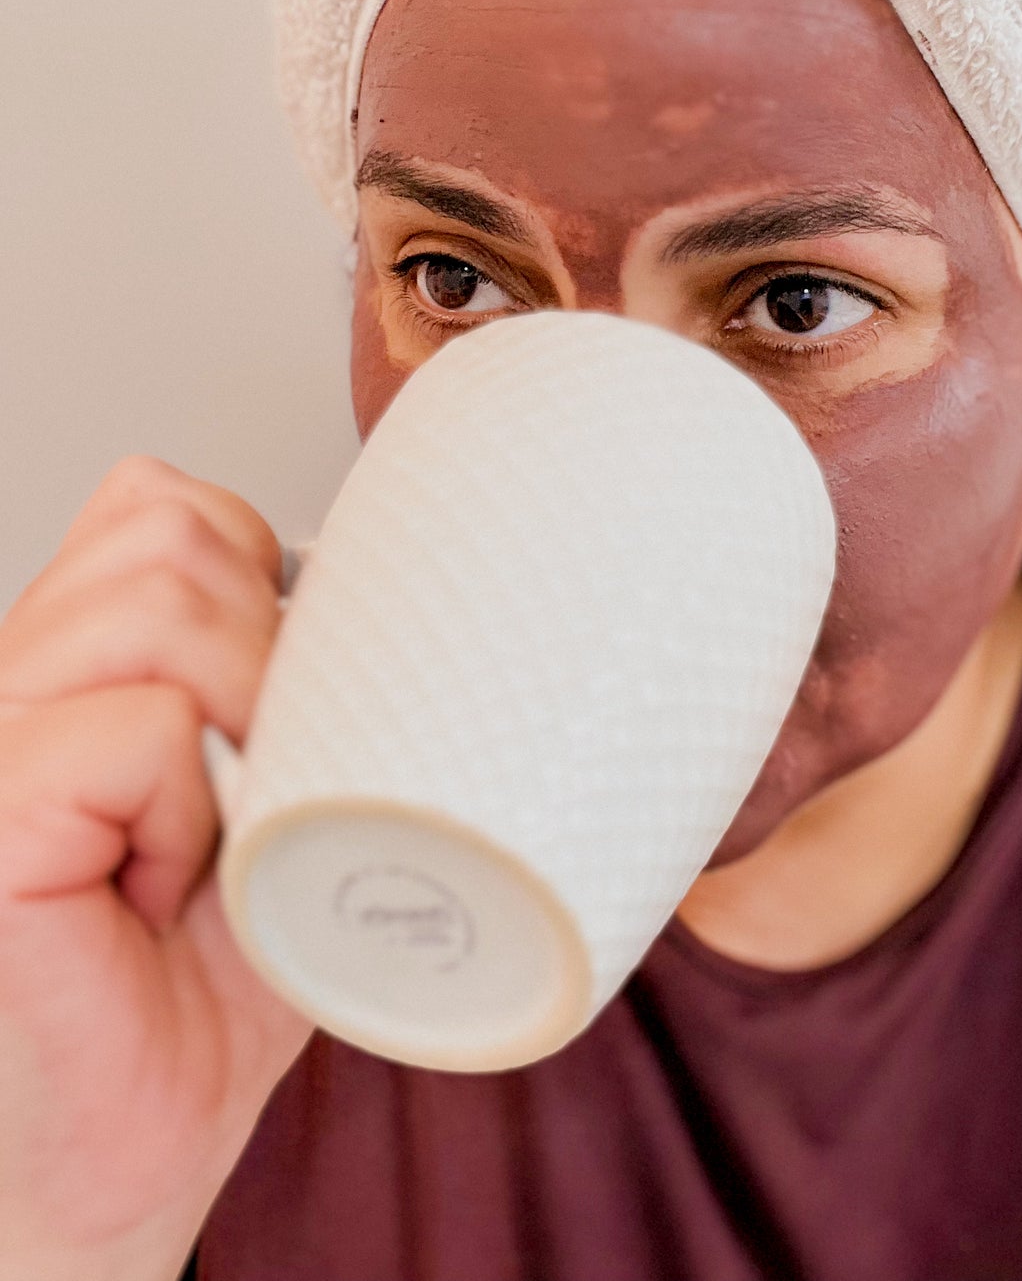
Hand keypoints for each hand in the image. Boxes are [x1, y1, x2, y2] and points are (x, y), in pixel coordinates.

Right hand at [0, 458, 310, 1278]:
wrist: (128, 1154)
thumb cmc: (203, 980)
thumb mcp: (273, 784)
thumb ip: (280, 664)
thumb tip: (353, 571)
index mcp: (69, 656)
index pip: (160, 501)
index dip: (254, 582)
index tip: (269, 714)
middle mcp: (14, 680)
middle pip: (167, 531)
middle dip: (259, 651)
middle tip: (246, 787)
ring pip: (156, 604)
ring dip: (231, 726)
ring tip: (199, 839)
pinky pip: (133, 730)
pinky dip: (186, 810)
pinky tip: (156, 890)